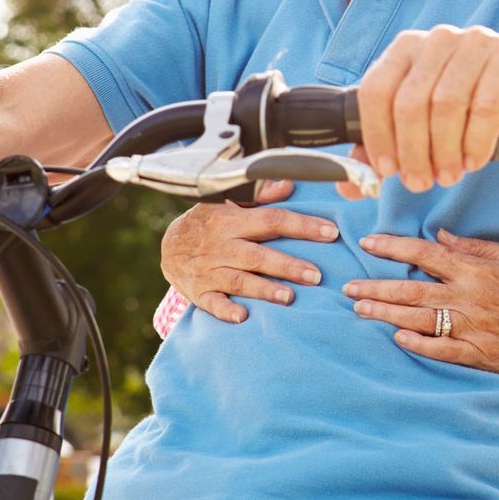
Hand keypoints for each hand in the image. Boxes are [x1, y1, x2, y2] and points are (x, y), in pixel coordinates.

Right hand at [161, 180, 339, 322]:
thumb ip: (260, 196)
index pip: (271, 220)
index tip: (330, 232)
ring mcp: (209, 270)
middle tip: (315, 275)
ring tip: (289, 297)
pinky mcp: (199, 292)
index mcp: (232, 220)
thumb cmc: (209, 222)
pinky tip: (242, 316)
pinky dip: (225, 310)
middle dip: (287, 265)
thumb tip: (288, 183)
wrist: (168, 246)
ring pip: (238, 280)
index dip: (301, 226)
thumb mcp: (230, 202)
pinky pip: (211, 302)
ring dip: (263, 289)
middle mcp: (221, 245)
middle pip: (257, 255)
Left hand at [345, 229, 498, 382]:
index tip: (367, 244)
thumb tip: (443, 236)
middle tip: (347, 287)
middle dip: (376, 287)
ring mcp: (473, 328)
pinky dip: (418, 344)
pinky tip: (396, 338)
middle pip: (412, 289)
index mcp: (477, 270)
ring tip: (359, 309)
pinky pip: (442, 349)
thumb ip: (477, 247)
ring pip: (419, 319)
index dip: (392, 247)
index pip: (425, 253)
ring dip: (386, 313)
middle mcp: (470, 297)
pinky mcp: (479, 354)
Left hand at [354, 25, 498, 193]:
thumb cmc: (467, 113)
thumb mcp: (420, 130)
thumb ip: (382, 152)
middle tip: (421, 183)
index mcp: (406, 47)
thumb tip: (349, 185)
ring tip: (449, 174)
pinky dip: (476, 142)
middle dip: (413, 152)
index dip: (377, 136)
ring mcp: (477, 41)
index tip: (387, 171)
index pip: (376, 90)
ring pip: (447, 104)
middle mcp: (438, 38)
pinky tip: (474, 160)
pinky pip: (486, 106)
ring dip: (445, 151)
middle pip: (410, 102)